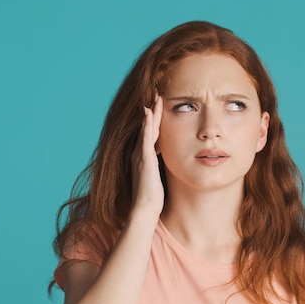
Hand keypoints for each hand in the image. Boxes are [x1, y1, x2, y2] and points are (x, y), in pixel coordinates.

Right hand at [130, 95, 163, 217]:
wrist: (144, 209)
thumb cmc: (152, 197)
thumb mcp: (157, 178)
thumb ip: (158, 168)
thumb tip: (166, 162)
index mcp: (142, 158)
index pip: (149, 134)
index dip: (153, 120)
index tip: (158, 107)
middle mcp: (138, 153)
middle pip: (147, 127)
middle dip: (152, 112)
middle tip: (156, 95)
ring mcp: (140, 155)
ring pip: (146, 128)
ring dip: (151, 112)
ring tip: (155, 97)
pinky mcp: (143, 158)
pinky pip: (145, 137)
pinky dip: (147, 123)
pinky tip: (149, 112)